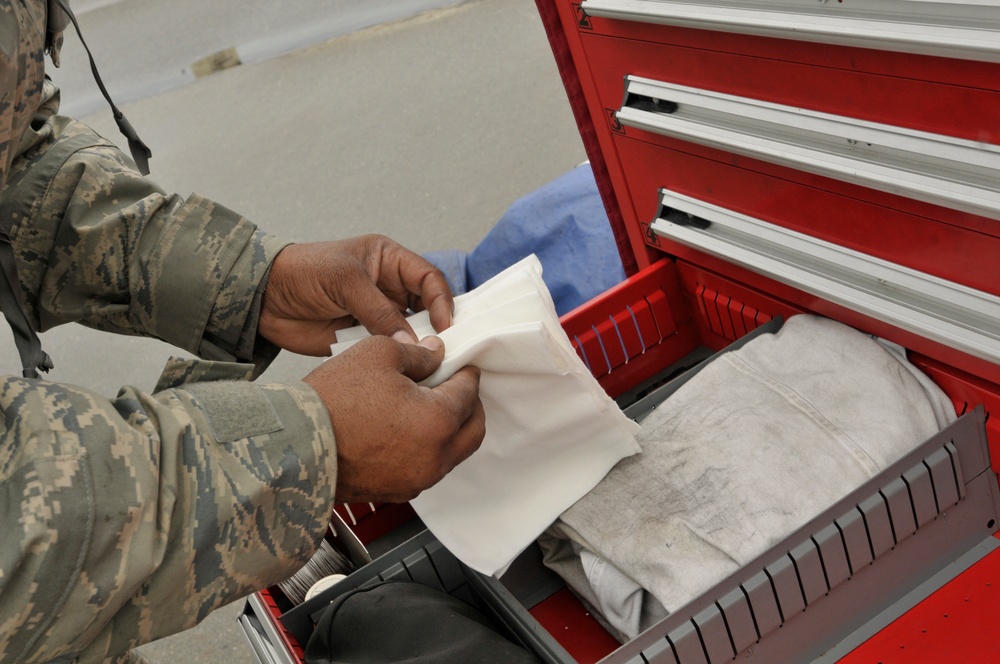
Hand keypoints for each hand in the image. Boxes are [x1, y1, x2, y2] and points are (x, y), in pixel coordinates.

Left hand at [259, 235, 453, 355]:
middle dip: (436, 328)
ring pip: (411, 333)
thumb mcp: (346, 281)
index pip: (428, 279)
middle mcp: (388, 288)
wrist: (263, 298)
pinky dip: (397, 360)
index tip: (444, 326)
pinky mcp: (362, 339)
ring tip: (428, 364)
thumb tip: (412, 343)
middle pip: (426, 309)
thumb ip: (380, 311)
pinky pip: (388, 350)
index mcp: (388, 261)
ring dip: (419, 347)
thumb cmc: (303, 272)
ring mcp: (377, 315)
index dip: (441, 301)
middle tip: (444, 350)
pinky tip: (405, 370)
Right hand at [303, 335, 484, 502]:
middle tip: (455, 387)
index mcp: (439, 422)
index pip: (469, 393)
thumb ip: (418, 354)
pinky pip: (426, 468)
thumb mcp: (379, 354)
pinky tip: (407, 429)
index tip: (460, 365)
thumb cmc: (333, 400)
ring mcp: (417, 480)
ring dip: (449, 429)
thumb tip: (435, 354)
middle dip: (469, 406)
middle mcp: (435, 458)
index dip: (466, 373)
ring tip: (427, 406)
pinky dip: (427, 448)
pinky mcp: (397, 492)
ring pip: (451, 453)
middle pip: (472, 430)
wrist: (294, 445)